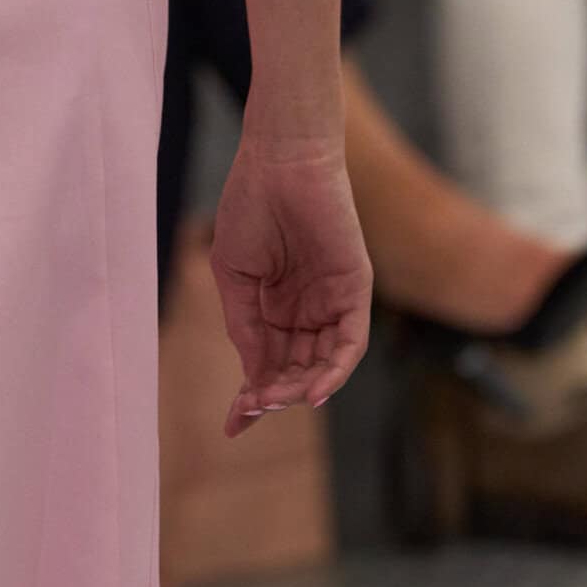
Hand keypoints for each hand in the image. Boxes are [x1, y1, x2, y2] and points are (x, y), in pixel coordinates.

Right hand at [211, 136, 371, 439]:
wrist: (278, 161)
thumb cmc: (250, 207)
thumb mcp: (235, 276)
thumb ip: (246, 327)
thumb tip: (254, 377)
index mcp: (276, 306)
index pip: (269, 363)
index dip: (253, 397)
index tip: (232, 425)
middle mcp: (307, 310)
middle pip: (295, 370)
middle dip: (273, 394)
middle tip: (252, 407)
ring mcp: (332, 302)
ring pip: (322, 365)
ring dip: (300, 389)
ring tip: (274, 401)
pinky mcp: (355, 291)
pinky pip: (349, 344)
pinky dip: (333, 371)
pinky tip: (312, 390)